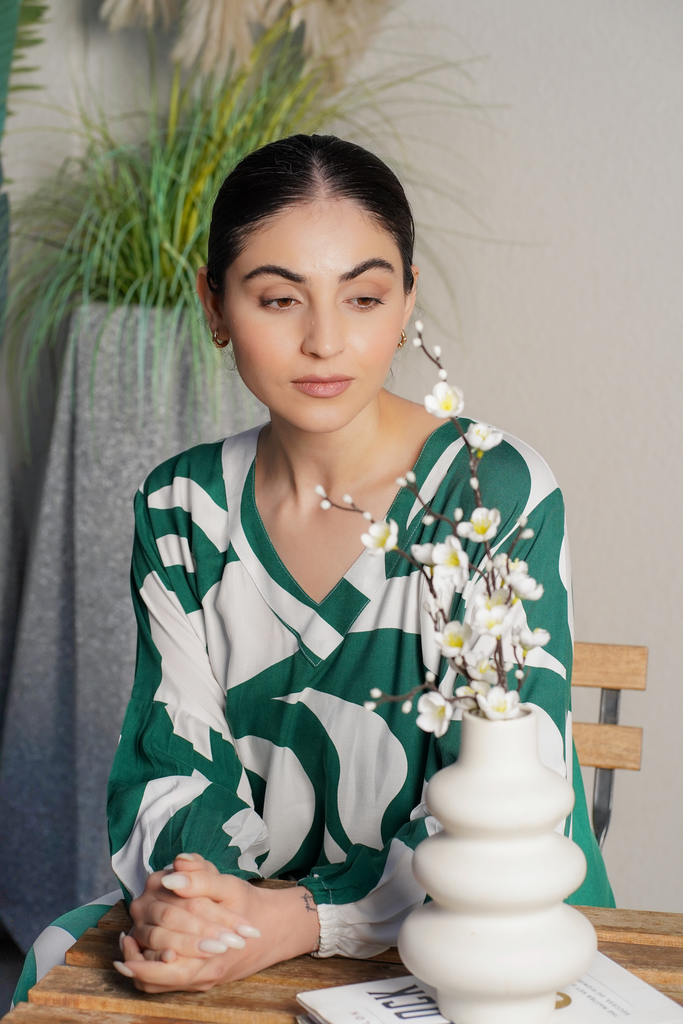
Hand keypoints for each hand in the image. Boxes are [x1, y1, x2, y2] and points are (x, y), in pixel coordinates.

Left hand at [114, 853, 319, 991]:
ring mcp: (201, 978)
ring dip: (141, 969)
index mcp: (210, 948)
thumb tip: (175, 866)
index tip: (125, 938)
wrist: (274, 928)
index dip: (141, 955)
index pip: (166, 961)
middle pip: (160, 974)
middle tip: (120, 944)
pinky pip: (168, 984)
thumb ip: (201, 877)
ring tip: (125, 953)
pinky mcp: (200, 978)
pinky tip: (145, 952)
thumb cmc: (249, 905)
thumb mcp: (230, 886)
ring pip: (161, 984)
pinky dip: (152, 972)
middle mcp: (203, 970)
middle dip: (137, 959)